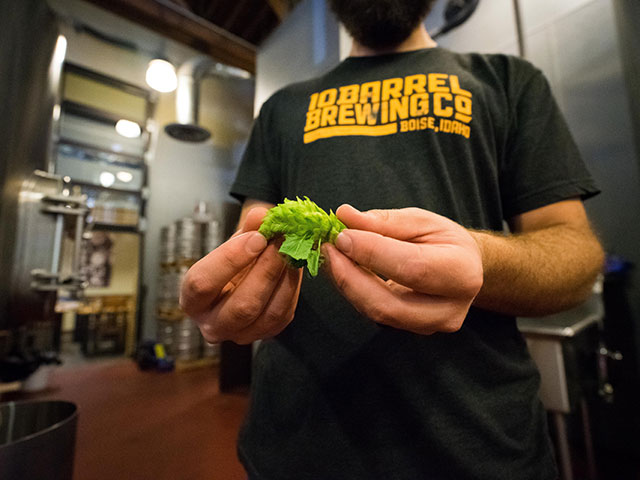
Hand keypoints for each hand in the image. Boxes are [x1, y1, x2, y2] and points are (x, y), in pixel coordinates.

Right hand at [180, 207, 302, 343]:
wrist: (243, 281)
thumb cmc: (232, 261)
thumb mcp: (234, 241)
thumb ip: (247, 228)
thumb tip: (263, 215)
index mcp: (192, 300)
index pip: (203, 284)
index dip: (231, 259)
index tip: (257, 237)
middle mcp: (212, 326)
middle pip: (242, 305)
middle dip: (267, 270)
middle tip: (283, 241)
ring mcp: (241, 335)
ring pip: (269, 314)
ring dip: (285, 278)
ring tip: (294, 249)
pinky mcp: (266, 334)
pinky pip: (285, 314)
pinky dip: (293, 287)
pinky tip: (297, 264)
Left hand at [322, 205, 482, 334]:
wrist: (463, 269)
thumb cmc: (444, 240)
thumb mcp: (420, 221)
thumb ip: (384, 221)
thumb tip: (345, 216)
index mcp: (461, 273)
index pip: (412, 268)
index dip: (372, 253)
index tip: (342, 235)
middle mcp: (449, 309)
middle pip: (389, 304)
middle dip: (350, 277)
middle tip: (329, 249)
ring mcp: (430, 326)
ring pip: (378, 313)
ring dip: (347, 285)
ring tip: (332, 256)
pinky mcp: (410, 331)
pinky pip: (375, 315)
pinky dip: (354, 292)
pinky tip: (344, 270)